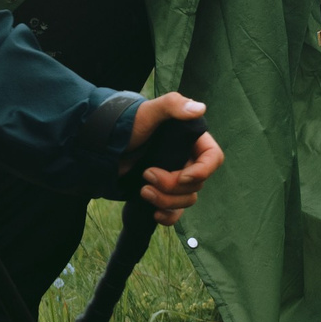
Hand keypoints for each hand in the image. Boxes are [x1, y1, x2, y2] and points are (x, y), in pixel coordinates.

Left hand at [124, 92, 225, 225]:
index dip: (203, 171)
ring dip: (166, 200)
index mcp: (192, 140)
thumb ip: (173, 105)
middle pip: (197, 183)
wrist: (107, 143)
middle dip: (172, 185)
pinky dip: (168, 216)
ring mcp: (176, 178)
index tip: (183, 175)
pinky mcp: (164, 193)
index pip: (213, 158)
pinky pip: (176, 213)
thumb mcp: (149, 110)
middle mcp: (188, 160)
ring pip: (187, 199)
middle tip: (148, 174)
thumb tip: (199, 109)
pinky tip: (154, 213)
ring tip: (143, 190)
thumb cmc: (130, 122)